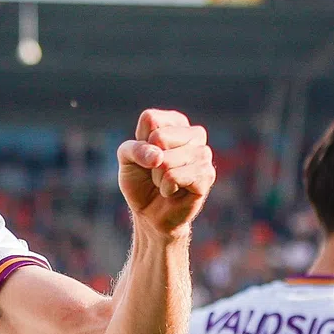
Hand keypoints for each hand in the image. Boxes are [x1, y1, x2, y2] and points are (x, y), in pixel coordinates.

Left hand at [117, 109, 214, 237]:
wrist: (151, 214)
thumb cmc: (141, 182)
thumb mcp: (126, 159)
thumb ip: (134, 149)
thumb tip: (158, 156)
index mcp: (175, 123)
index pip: (151, 119)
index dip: (140, 142)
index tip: (147, 156)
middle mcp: (194, 134)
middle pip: (159, 138)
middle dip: (150, 161)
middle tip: (157, 172)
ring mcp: (204, 154)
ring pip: (166, 160)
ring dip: (157, 177)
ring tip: (165, 183)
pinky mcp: (207, 175)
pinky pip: (174, 177)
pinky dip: (165, 188)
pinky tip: (173, 192)